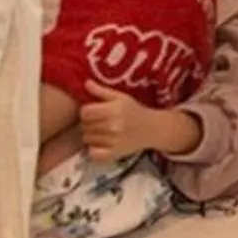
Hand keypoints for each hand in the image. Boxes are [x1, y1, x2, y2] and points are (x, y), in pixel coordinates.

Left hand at [80, 81, 199, 161]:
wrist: (153, 129)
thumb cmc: (134, 110)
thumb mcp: (121, 97)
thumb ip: (102, 91)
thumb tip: (85, 83)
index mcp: (114, 110)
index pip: (85, 112)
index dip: (86, 111)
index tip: (93, 111)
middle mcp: (113, 126)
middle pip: (84, 125)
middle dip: (88, 123)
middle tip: (99, 121)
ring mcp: (113, 142)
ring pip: (87, 139)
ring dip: (91, 135)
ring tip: (101, 131)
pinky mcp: (114, 154)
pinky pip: (93, 154)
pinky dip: (93, 150)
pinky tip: (100, 144)